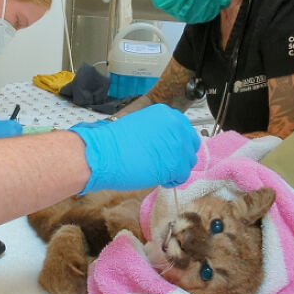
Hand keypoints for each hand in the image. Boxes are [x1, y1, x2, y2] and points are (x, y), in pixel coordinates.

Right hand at [70, 104, 199, 193]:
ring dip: (176, 168)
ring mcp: (178, 145)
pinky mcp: (176, 164)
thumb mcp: (140, 126)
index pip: (184, 129)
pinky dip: (172, 180)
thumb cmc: (113, 142)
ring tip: (159, 171)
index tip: (170, 150)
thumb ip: (158, 131)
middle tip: (165, 163)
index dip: (177, 143)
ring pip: (188, 162)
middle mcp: (176, 126)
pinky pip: (182, 176)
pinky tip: (158, 178)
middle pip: (190, 145)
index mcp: (166, 113)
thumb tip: (166, 143)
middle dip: (180, 155)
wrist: (102, 153)